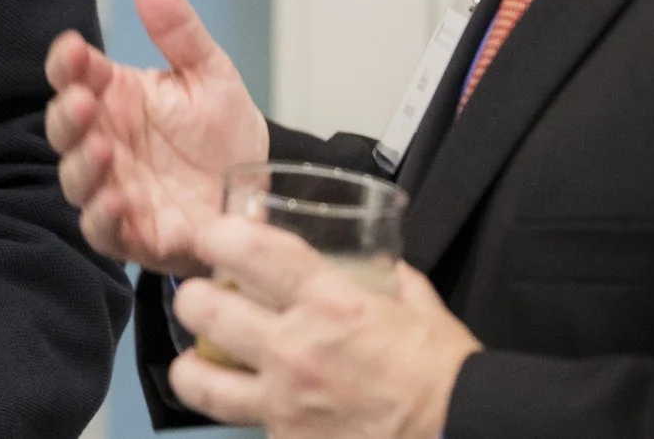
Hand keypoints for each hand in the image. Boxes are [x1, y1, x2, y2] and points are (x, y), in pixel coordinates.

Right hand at [43, 0, 268, 275]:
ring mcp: (115, 189)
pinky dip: (104, 218)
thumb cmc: (224, 132)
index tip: (74, 49)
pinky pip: (105, 232)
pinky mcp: (134, 235)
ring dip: (82, 166)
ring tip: (103, 149)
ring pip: (76, 180)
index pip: (75, 75)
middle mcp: (106, 142)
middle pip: (65, 128)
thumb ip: (177, 29)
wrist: (262, 194)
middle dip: (68, 115)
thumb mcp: (209, 72)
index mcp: (116, 97)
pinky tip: (117, 202)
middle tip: (86, 102)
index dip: (66, 64)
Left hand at [165, 215, 479, 437]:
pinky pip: (242, 423)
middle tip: (201, 298)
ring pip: (196, 380)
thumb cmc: (443, 370)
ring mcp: (283, 403)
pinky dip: (245, 413)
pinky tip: (257, 405)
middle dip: (193, 298)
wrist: (461, 433)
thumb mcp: (417, 304)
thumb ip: (383, 276)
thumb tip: (368, 260)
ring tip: (200, 361)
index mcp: (329, 302)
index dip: (216, 234)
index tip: (212, 234)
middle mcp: (295, 349)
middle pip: (200, 309)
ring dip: (192, 365)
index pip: (246, 251)